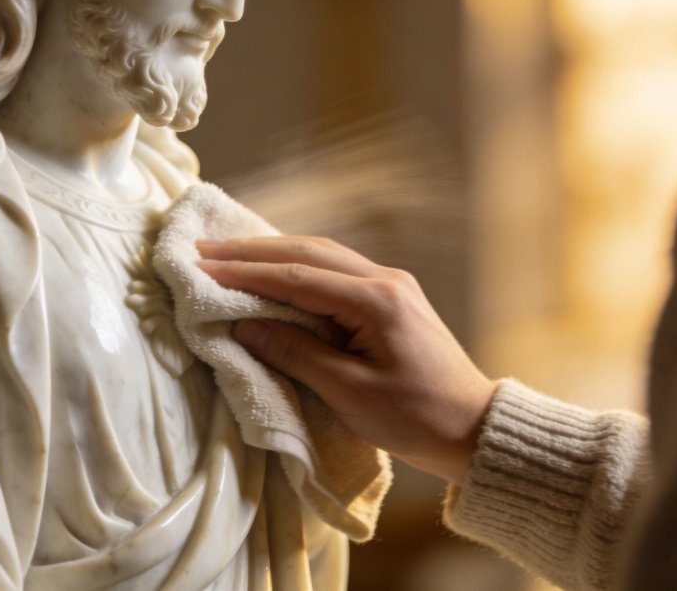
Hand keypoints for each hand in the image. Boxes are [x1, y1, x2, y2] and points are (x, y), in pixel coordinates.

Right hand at [197, 235, 495, 485]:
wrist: (473, 427)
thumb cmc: (415, 419)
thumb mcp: (350, 393)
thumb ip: (296, 353)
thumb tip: (244, 327)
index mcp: (376, 301)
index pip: (297, 277)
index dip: (246, 272)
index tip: (203, 268)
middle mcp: (384, 279)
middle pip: (309, 251)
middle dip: (253, 250)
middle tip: (206, 249)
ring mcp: (390, 283)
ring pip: (322, 254)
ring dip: (274, 252)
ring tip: (230, 253)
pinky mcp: (391, 295)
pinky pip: (335, 268)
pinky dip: (298, 265)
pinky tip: (275, 267)